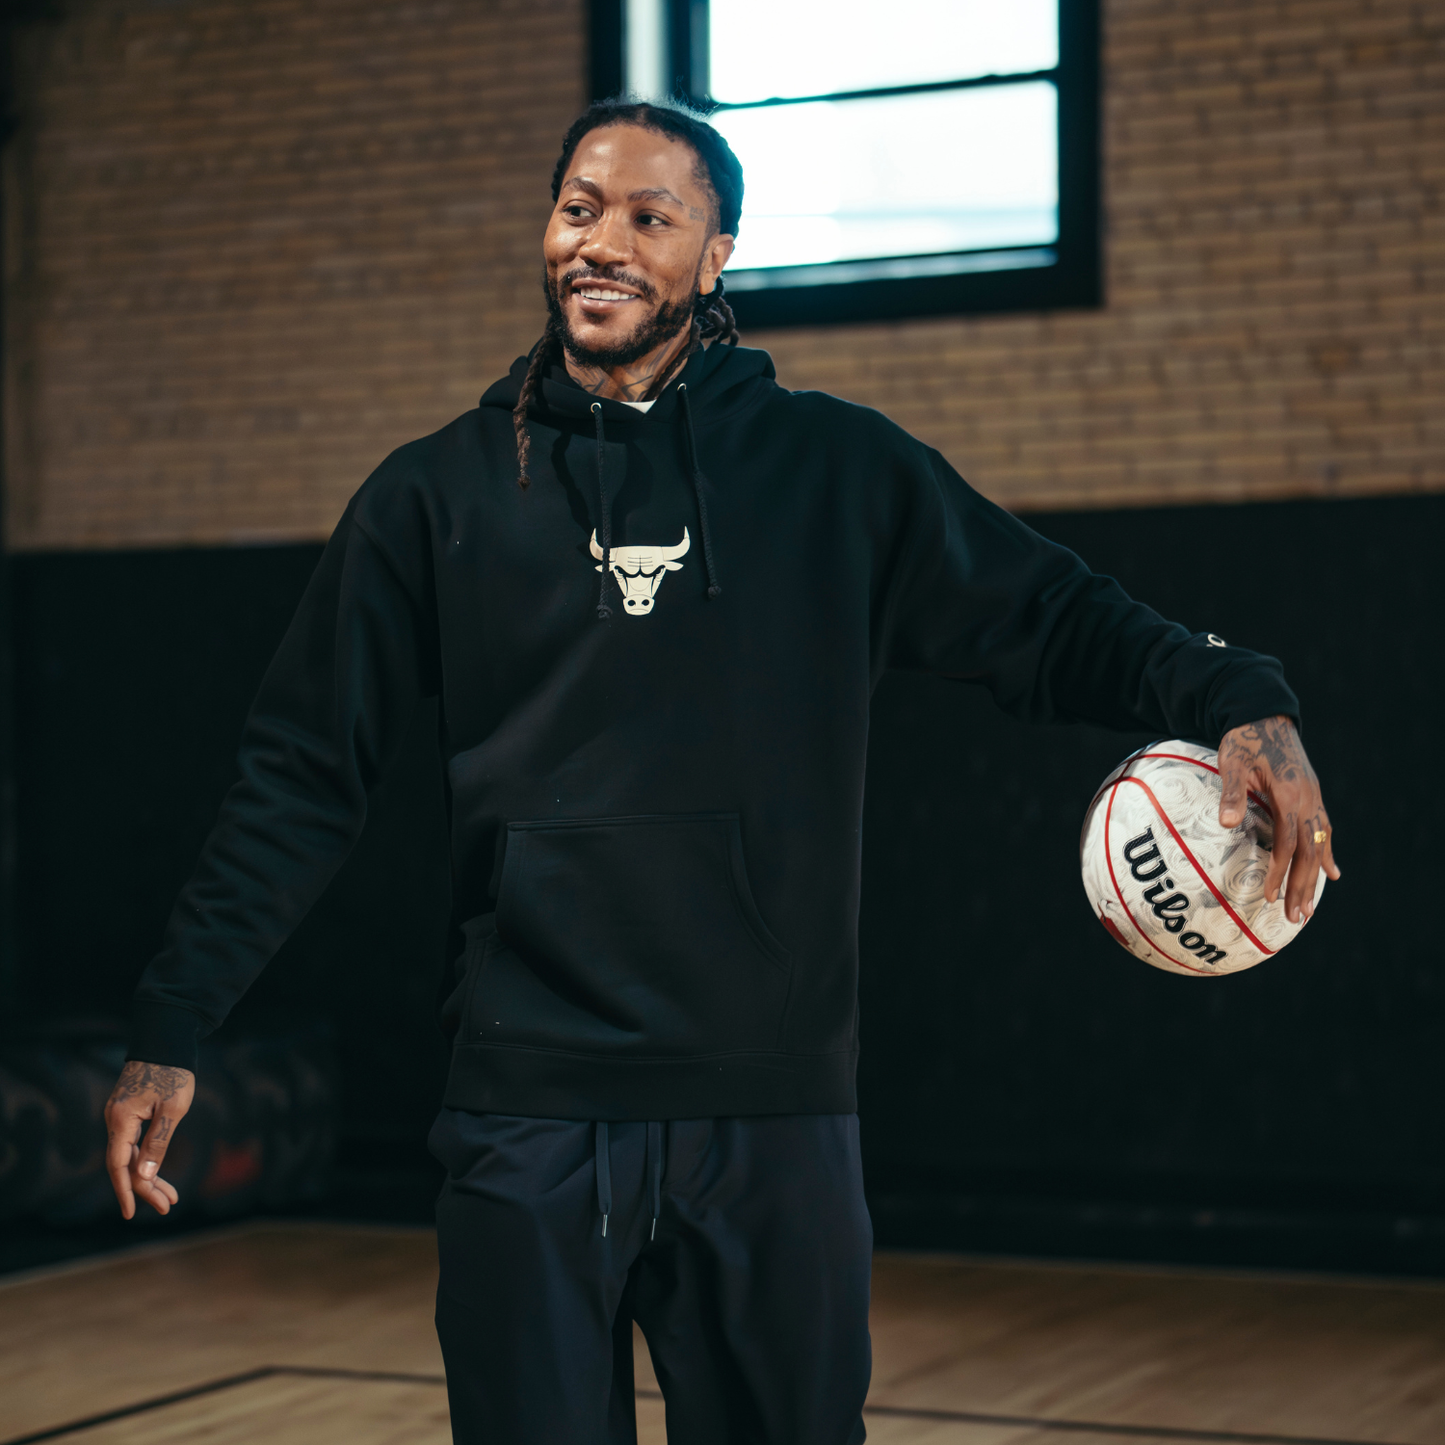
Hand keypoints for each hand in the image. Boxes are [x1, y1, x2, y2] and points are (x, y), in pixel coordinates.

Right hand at [104, 1060, 194, 1218]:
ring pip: (131, 1155)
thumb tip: (144, 1176)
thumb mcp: (172, 1108)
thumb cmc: (173, 1072)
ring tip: (171, 1197)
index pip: (118, 1165)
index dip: (125, 1191)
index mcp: (121, 1120)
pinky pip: (134, 1143)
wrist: (166, 1039)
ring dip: (149, 1176)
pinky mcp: (130, 1112)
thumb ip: (157, 1142)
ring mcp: (121, 1116)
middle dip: (145, 1188)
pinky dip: (147, 1159)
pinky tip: (158, 1172)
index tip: (133, 1213)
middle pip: (125, 1164)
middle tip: (168, 1206)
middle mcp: (115, 1120)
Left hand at [1218, 715, 1340, 923]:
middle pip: (1308, 852)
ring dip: (1314, 878)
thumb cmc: (1244, 739)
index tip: (1268, 897)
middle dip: (1301, 886)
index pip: (1286, 844)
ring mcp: (1314, 799)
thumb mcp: (1232, 762)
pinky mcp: (1312, 796)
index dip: (1278, 872)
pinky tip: (1332, 872)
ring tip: (1309, 908)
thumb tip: (1228, 823)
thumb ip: (1232, 793)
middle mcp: (1308, 801)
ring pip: (1319, 845)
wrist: (1264, 714)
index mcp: (1290, 796)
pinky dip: (1327, 853)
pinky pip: (1324, 831)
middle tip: (1295, 917)